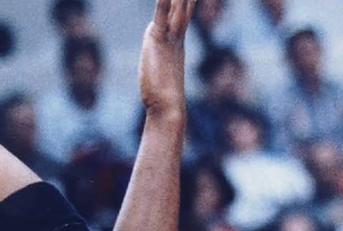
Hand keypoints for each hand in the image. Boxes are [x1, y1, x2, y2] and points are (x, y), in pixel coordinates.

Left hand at [139, 0, 193, 116]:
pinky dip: (162, 2)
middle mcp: (177, 36)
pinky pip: (161, 16)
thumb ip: (161, 67)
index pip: (184, 12)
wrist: (167, 107)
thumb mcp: (161, 75)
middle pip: (185, 5)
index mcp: (177, 41)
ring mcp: (169, 37)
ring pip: (177, 6)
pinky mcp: (158, 41)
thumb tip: (163, 76)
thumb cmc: (163, 98)